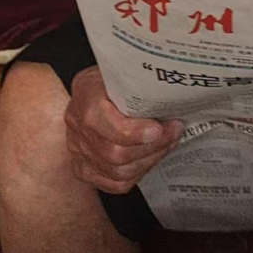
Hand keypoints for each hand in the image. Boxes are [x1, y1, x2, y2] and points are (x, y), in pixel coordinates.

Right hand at [64, 66, 182, 193]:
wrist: (91, 90)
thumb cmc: (112, 78)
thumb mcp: (122, 69)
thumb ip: (139, 80)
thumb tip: (172, 93)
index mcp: (86, 95)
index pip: (107, 123)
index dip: (136, 132)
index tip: (160, 128)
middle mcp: (77, 126)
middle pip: (115, 153)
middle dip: (152, 147)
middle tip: (175, 131)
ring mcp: (78, 150)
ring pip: (117, 172)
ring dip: (149, 160)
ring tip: (167, 143)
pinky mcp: (83, 169)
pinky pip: (114, 184)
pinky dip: (138, 173)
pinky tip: (151, 157)